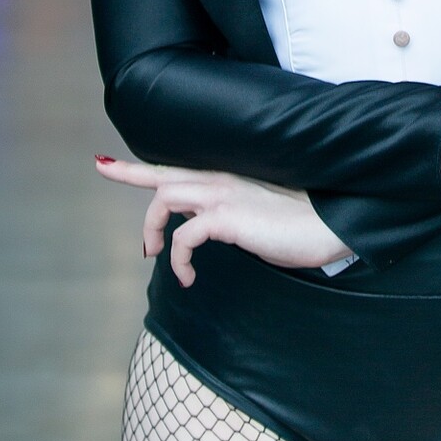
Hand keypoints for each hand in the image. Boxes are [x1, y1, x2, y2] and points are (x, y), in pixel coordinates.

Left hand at [94, 157, 351, 285]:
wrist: (336, 220)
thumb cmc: (308, 220)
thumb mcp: (264, 213)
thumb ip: (236, 211)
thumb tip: (214, 225)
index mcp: (232, 174)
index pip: (177, 166)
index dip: (137, 167)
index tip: (104, 163)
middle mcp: (222, 178)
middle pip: (162, 177)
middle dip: (132, 183)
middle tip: (125, 208)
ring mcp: (224, 194)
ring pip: (164, 198)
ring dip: (152, 228)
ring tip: (155, 254)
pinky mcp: (228, 217)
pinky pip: (184, 237)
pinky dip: (178, 258)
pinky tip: (188, 276)